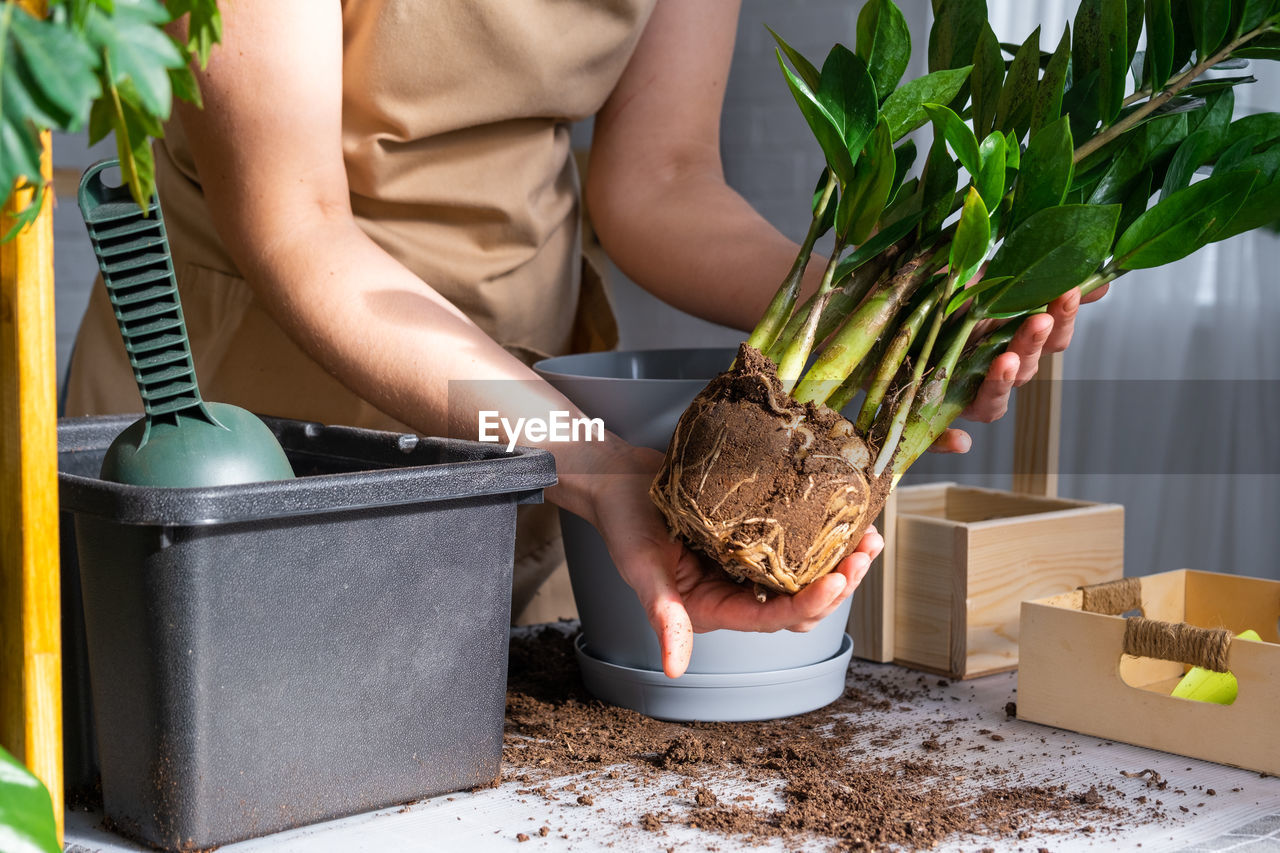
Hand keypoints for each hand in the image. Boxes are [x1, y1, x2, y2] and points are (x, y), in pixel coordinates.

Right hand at [566, 440, 883, 677]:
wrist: (618, 477)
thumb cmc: (622, 522)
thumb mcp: (640, 569)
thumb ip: (663, 616)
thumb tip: (673, 667)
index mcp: (714, 608)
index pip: (772, 617)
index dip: (808, 604)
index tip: (837, 579)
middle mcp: (737, 590)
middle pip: (801, 603)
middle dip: (839, 582)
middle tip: (865, 551)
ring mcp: (748, 562)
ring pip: (807, 573)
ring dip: (840, 560)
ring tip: (868, 534)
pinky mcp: (754, 532)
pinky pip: (798, 540)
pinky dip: (823, 533)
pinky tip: (844, 514)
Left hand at [927, 284, 1107, 452]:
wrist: (881, 315)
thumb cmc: (934, 298)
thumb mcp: (978, 279)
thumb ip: (1026, 280)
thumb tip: (1094, 281)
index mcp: (1008, 341)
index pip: (1049, 341)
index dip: (1063, 320)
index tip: (1069, 291)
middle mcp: (989, 373)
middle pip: (1026, 370)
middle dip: (1033, 344)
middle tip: (1039, 320)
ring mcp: (960, 395)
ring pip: (992, 404)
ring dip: (1001, 384)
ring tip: (1004, 360)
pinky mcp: (926, 411)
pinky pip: (939, 436)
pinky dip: (951, 441)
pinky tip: (962, 441)